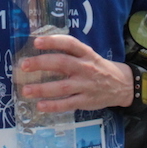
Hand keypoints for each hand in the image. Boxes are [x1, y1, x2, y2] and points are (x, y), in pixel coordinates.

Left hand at [17, 34, 132, 112]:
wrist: (122, 85)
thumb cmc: (98, 67)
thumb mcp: (88, 55)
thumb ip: (70, 52)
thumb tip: (41, 46)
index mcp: (86, 53)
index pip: (69, 44)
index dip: (53, 41)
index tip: (36, 42)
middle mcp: (85, 68)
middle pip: (62, 63)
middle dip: (41, 63)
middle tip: (24, 65)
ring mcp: (86, 85)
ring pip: (62, 86)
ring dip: (42, 89)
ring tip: (26, 90)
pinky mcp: (86, 101)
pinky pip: (68, 104)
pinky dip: (53, 106)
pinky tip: (40, 105)